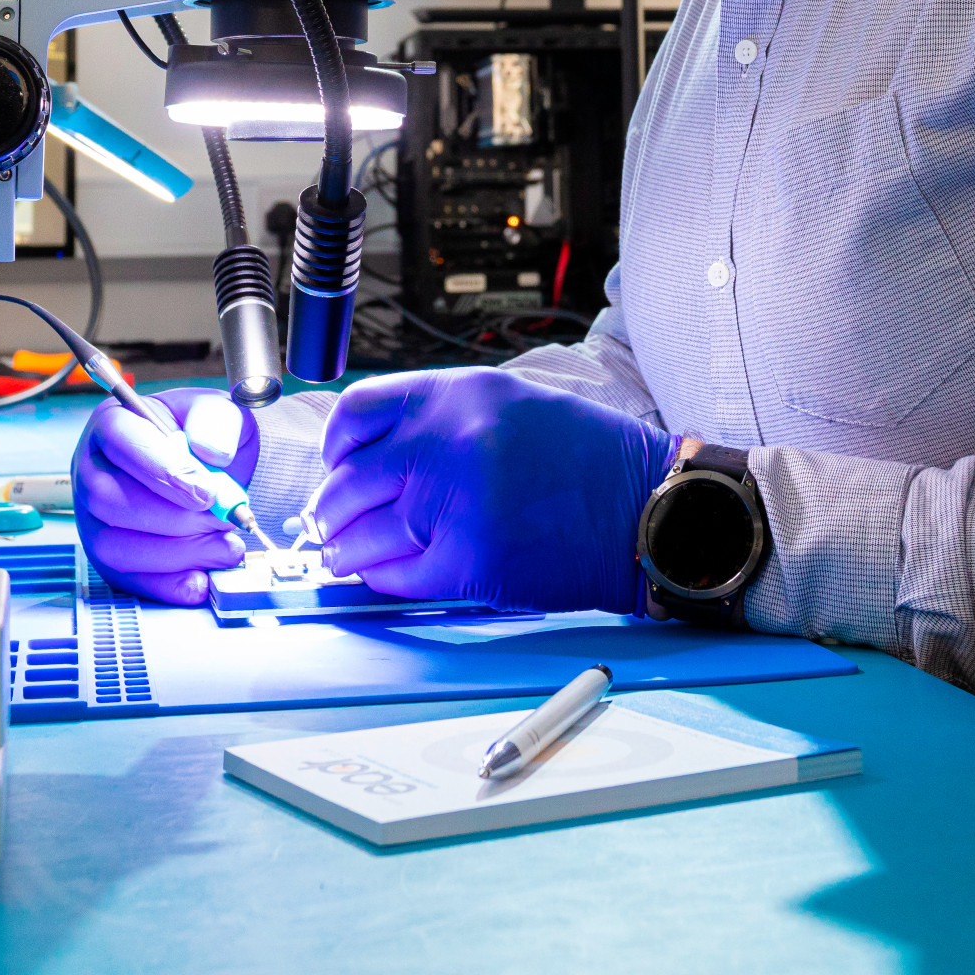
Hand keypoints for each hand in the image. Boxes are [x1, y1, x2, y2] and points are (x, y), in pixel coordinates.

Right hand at [72, 389, 258, 604]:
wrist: (206, 469)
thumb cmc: (201, 436)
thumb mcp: (218, 412)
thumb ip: (218, 422)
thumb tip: (212, 452)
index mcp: (113, 423)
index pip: (121, 442)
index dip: (162, 469)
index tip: (207, 492)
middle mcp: (91, 470)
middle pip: (108, 500)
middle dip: (174, 518)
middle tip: (221, 519)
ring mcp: (92, 517)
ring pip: (113, 545)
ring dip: (176, 553)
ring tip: (224, 546)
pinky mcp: (106, 556)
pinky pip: (125, 579)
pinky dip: (165, 585)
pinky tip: (200, 580)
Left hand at [308, 369, 672, 613]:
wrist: (644, 508)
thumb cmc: (586, 458)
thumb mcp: (508, 404)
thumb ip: (440, 420)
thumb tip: (373, 453)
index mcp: (456, 395)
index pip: (356, 414)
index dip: (337, 447)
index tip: (338, 466)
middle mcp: (448, 442)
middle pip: (349, 481)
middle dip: (331, 510)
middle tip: (329, 524)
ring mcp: (455, 504)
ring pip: (363, 534)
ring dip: (346, 550)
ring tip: (344, 556)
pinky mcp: (468, 562)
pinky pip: (397, 576)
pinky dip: (383, 579)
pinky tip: (387, 573)